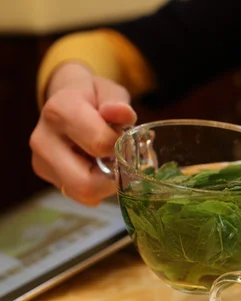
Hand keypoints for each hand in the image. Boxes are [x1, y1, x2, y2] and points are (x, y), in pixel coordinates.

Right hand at [30, 63, 136, 205]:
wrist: (67, 100)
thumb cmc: (94, 97)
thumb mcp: (110, 92)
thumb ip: (119, 103)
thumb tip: (123, 113)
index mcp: (60, 110)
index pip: (100, 143)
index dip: (121, 146)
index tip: (125, 139)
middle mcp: (43, 138)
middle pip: (85, 182)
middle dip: (113, 178)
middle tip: (124, 163)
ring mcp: (40, 160)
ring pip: (82, 194)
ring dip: (106, 185)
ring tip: (111, 163)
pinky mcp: (44, 174)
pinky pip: (78, 195)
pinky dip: (97, 188)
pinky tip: (98, 167)